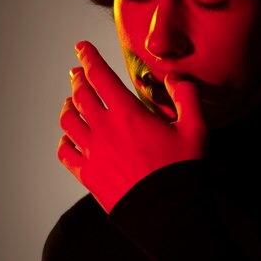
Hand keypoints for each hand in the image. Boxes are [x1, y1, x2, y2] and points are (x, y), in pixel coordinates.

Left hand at [57, 40, 207, 212]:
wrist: (167, 212)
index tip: (82, 48)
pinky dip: (64, 140)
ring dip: (68, 106)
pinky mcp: (87, 174)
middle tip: (77, 71)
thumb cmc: (181, 169)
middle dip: (78, 79)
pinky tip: (68, 137)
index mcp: (127, 113)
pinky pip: (65, 152)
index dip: (89, 58)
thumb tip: (175, 77)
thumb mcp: (195, 128)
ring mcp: (92, 152)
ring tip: (70, 101)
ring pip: (68, 121)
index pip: (100, 76)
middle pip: (81, 95)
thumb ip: (186, 96)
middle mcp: (104, 128)